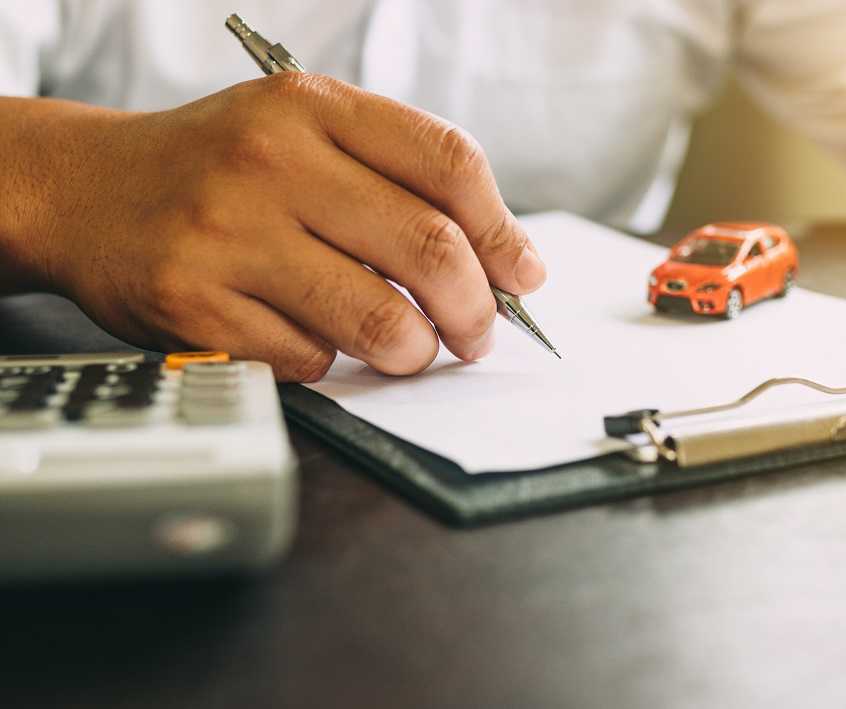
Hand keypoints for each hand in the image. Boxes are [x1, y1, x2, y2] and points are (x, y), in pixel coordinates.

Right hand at [25, 74, 545, 379]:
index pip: (448, 162)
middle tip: (478, 332)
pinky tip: (316, 341)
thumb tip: (504, 263)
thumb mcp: (303, 136)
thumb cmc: (220, 170)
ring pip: (377, 319)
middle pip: (429, 246)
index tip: (524, 274)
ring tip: (412, 350)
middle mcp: (272, 160)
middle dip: (475, 309)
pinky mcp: (195, 302)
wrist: (88, 191)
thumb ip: (397, 181)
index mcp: (314, 108)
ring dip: (415, 351)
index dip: (504, 230)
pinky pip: (308, 359)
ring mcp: (229, 233)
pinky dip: (332, 364)